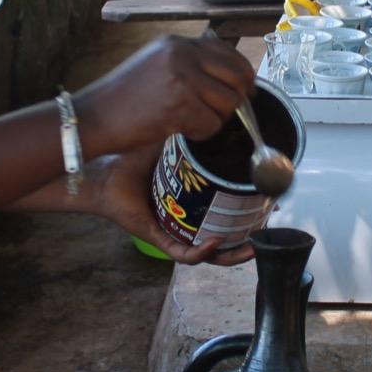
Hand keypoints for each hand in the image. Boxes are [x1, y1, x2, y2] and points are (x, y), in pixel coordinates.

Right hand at [71, 34, 252, 159]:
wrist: (94, 117)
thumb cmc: (121, 98)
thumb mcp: (154, 63)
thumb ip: (186, 62)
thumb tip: (224, 76)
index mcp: (177, 44)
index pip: (228, 52)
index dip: (243, 73)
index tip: (245, 88)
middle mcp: (183, 56)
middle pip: (236, 75)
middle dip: (239, 97)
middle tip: (232, 111)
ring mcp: (183, 80)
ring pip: (228, 102)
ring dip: (217, 118)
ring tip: (193, 122)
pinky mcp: (181, 107)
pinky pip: (212, 124)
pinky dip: (202, 133)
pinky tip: (182, 131)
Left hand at [82, 142, 256, 265]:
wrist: (103, 175)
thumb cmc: (133, 162)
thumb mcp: (171, 147)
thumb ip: (193, 136)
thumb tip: (217, 116)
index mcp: (193, 205)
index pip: (226, 215)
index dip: (248, 214)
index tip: (268, 207)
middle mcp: (186, 223)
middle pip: (224, 240)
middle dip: (247, 241)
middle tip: (264, 230)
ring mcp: (173, 234)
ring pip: (208, 254)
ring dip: (231, 254)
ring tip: (249, 247)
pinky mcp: (158, 239)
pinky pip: (183, 253)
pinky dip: (200, 252)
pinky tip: (214, 242)